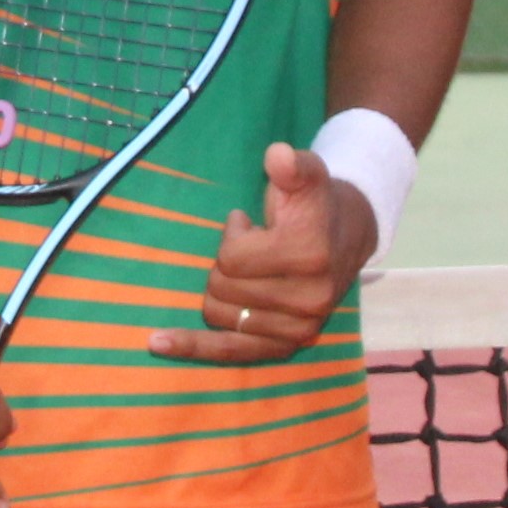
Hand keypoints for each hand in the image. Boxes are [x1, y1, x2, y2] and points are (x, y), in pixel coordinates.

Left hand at [155, 141, 377, 364]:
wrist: (349, 237)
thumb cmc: (315, 204)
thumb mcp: (307, 174)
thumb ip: (291, 165)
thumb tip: (276, 156)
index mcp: (309, 254)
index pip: (232, 257)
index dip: (232, 235)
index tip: (247, 224)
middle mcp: (308, 298)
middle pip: (221, 286)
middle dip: (225, 263)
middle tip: (251, 248)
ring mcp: (298, 328)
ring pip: (217, 313)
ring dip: (220, 290)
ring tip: (250, 272)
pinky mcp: (286, 347)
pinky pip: (228, 351)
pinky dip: (192, 347)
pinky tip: (158, 343)